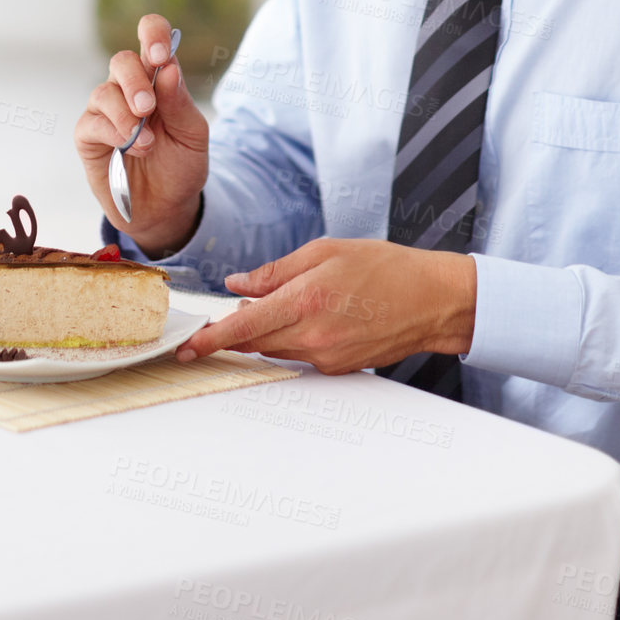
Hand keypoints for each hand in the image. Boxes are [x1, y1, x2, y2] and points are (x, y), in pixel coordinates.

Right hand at [74, 12, 209, 255]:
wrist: (167, 208)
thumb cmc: (181, 165)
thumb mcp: (192, 135)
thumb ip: (179, 103)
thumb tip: (168, 68)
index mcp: (158, 78)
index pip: (151, 37)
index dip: (152, 33)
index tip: (159, 53)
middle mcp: (128, 89)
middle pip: (122, 61)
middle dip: (135, 81)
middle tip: (149, 108)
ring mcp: (106, 111)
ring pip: (104, 91)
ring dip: (126, 115)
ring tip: (146, 143)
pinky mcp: (89, 136)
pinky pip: (92, 122)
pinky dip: (112, 131)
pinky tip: (130, 146)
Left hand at [175, 238, 476, 372]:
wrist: (432, 301)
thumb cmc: (385, 268)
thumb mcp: (325, 251)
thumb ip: (276, 270)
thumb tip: (238, 283)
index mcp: (306, 300)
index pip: (244, 326)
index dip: (210, 339)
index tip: (187, 348)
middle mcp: (314, 335)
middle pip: (254, 341)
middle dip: (236, 329)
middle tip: (232, 309)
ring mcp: (326, 357)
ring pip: (275, 349)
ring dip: (266, 331)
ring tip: (285, 304)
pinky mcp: (337, 368)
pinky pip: (299, 355)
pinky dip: (293, 338)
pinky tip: (314, 316)